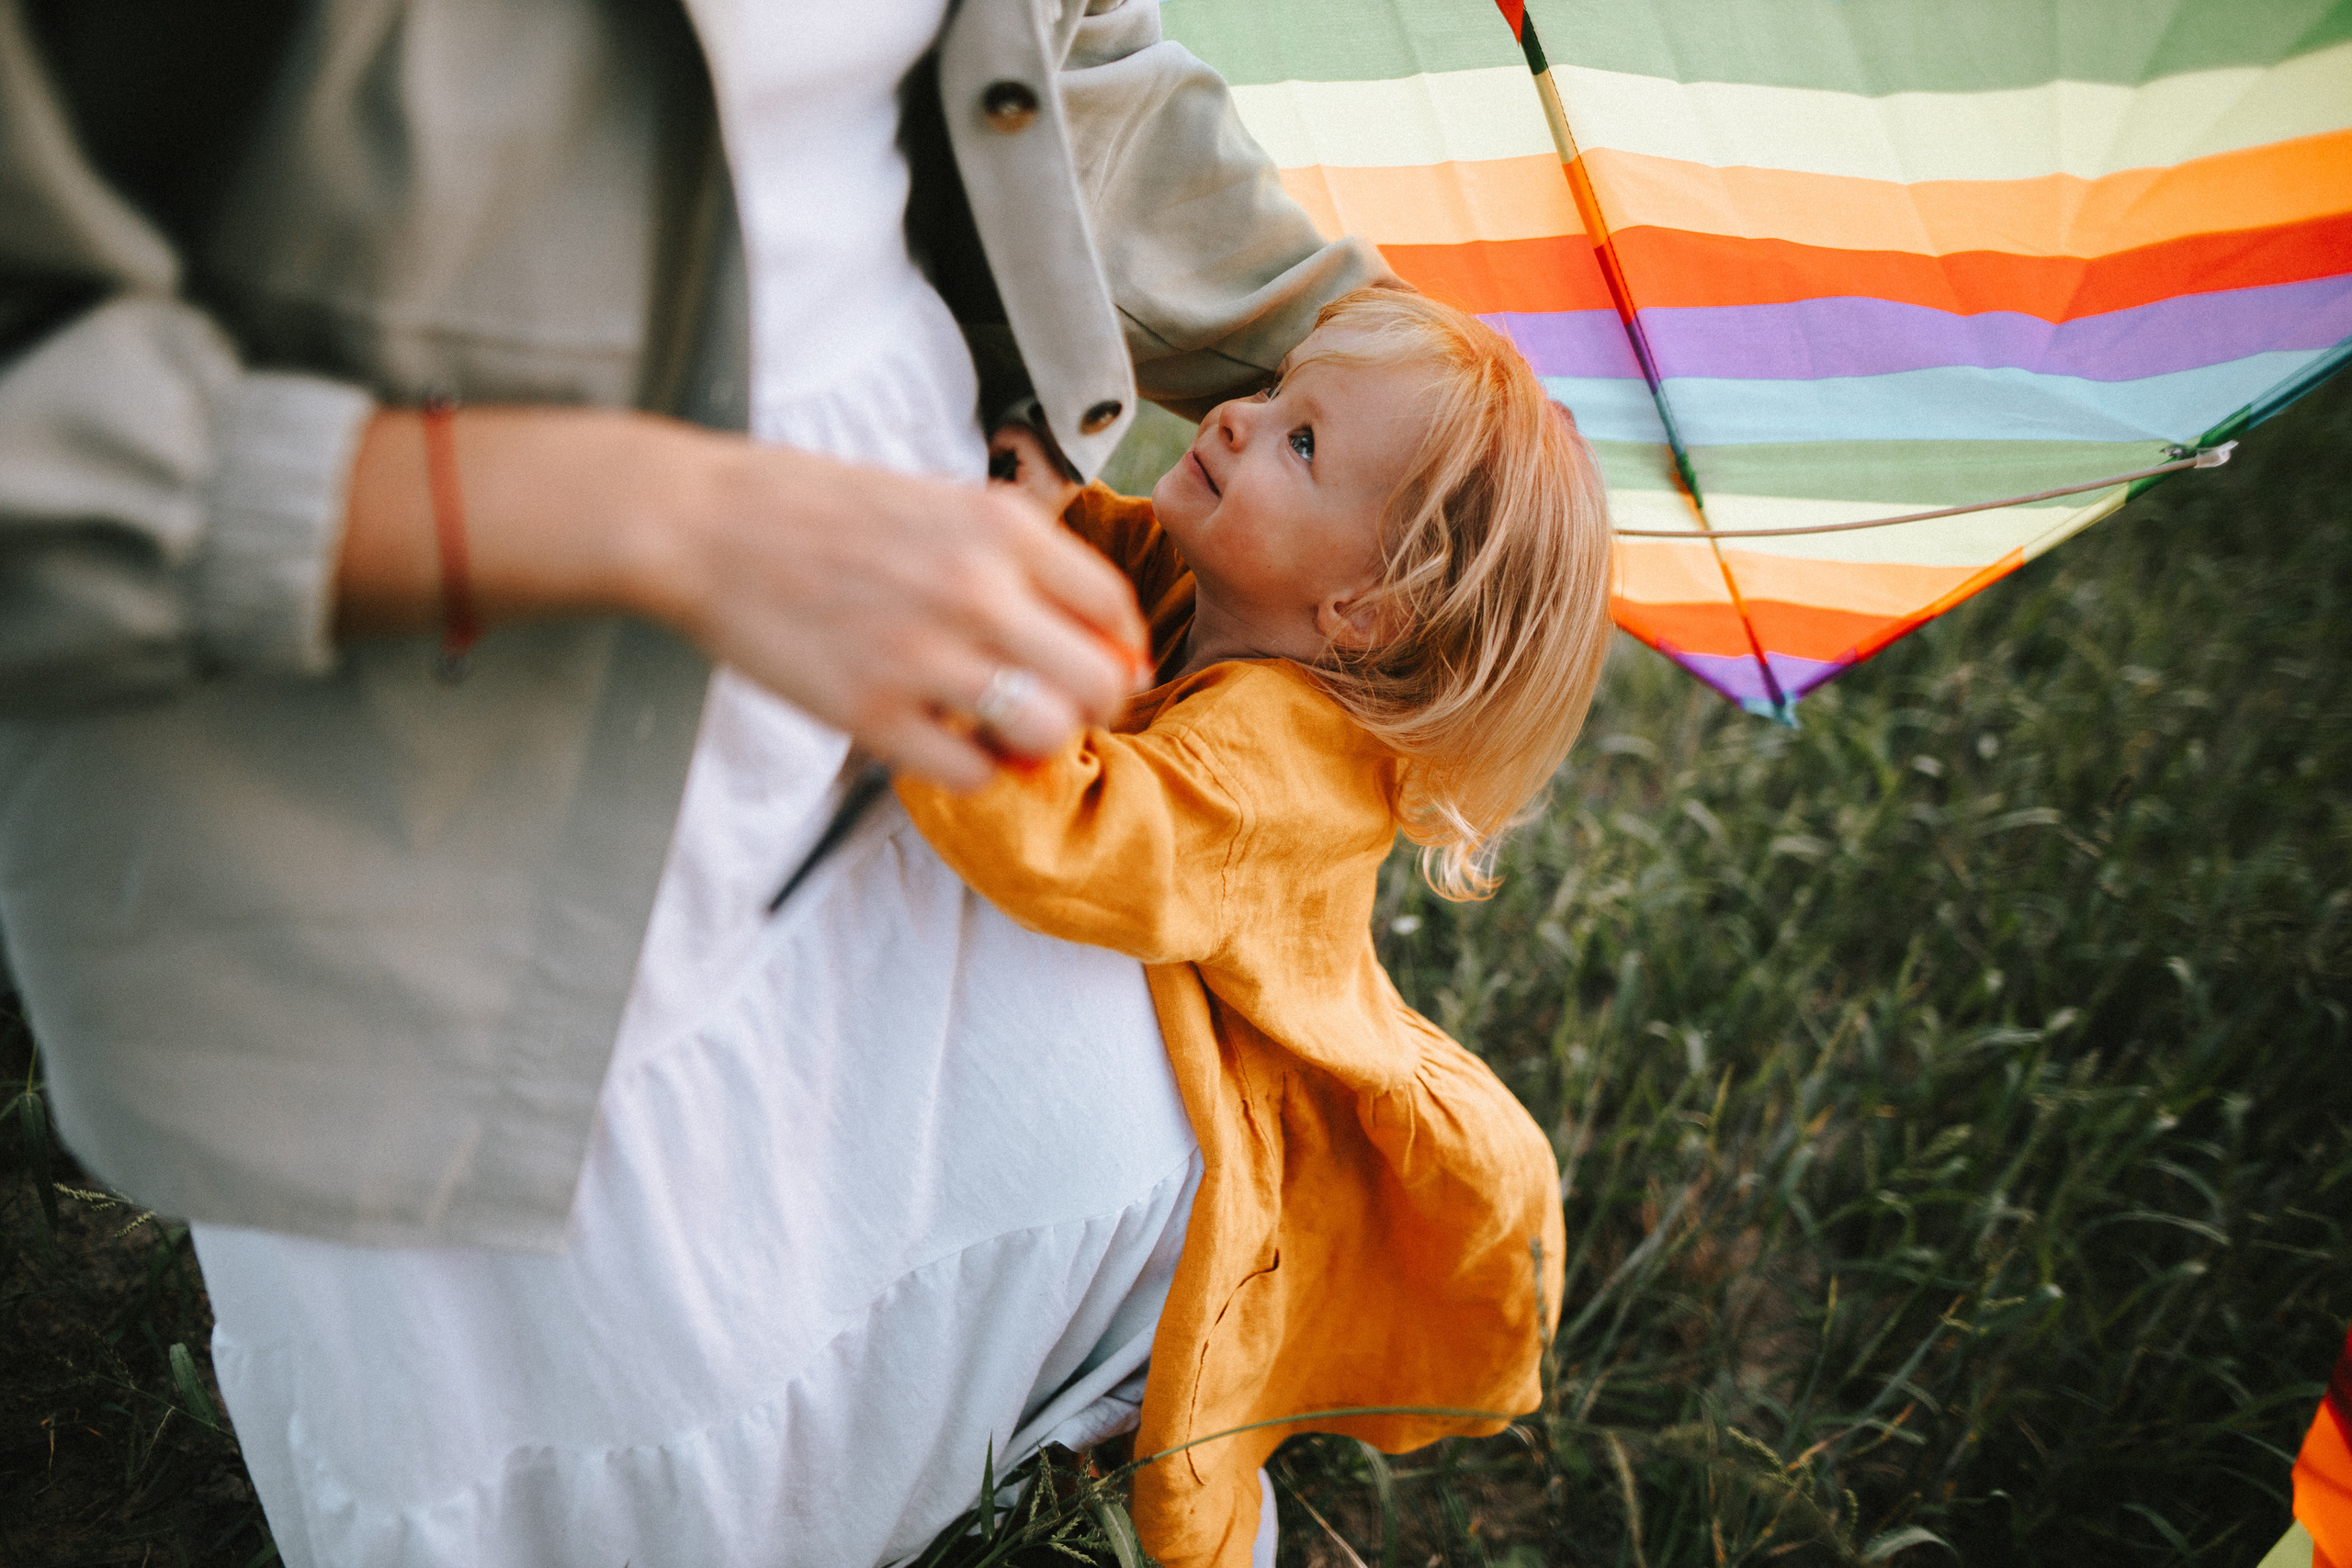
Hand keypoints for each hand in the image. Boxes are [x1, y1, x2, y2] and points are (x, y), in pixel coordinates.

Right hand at [335, 408, 1147, 789]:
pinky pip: (971, 772)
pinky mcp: (871, 713)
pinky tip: (946, 742)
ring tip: (1005, 729)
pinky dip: (973, 769)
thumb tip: (1094, 626)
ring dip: (1037, 742)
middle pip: (1099, 680)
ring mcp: (923, 655)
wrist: (705, 526)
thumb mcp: (938, 498)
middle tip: (1061, 708)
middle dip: (1092, 704)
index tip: (1105, 667)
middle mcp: (975, 588)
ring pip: (1046, 733)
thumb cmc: (820, 511)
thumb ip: (1016, 553)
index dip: (1120, 650)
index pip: (1113, 608)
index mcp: (999, 527)